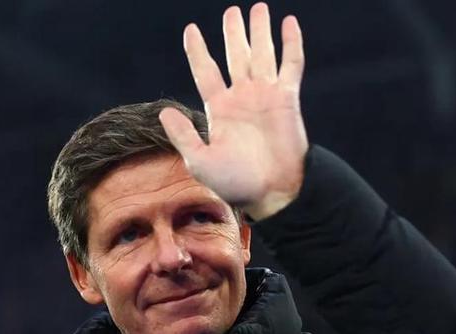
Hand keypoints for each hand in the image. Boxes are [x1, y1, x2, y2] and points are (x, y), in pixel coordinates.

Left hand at [159, 2, 307, 219]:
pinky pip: (290, 64)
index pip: (206, 71)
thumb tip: (164, 111)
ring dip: (260, 31)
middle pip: (236, 56)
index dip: (198, 51)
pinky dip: (290, 43)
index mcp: (220, 109)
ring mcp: (266, 96)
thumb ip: (183, 135)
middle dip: (234, 34)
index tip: (191, 30)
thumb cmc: (235, 183)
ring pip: (262, 54)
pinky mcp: (287, 99)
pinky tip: (288, 22)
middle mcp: (242, 98)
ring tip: (258, 8)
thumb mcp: (200, 161)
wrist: (271, 193)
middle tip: (232, 12)